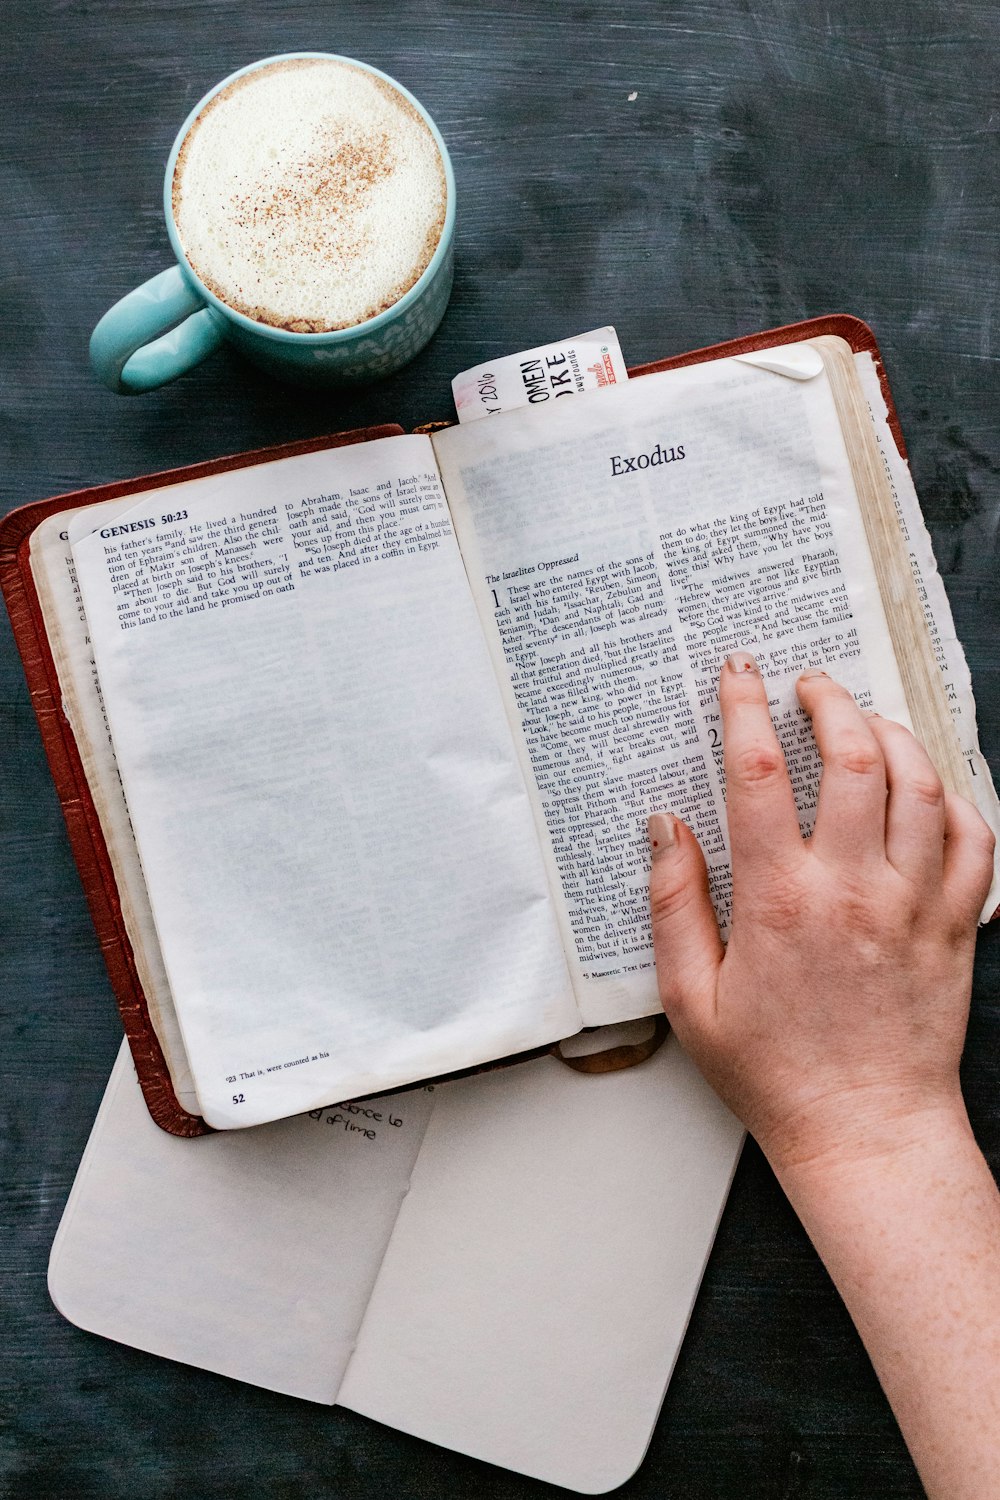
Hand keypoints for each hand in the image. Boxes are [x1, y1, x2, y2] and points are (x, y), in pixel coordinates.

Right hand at [647, 652, 994, 1174]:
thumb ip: (674, 904)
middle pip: (851, 756)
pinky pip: (975, 837)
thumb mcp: (690, 998)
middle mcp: (852, 889)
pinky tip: (926, 790)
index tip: (739, 674)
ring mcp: (913, 904)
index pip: (757, 773)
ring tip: (867, 721)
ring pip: (918, 784)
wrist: (865, 1130)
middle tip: (811, 684)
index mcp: (779, 901)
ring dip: (892, 734)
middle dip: (829, 700)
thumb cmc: (774, 1072)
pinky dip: (954, 797)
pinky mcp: (955, 926)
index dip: (744, 707)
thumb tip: (666, 828)